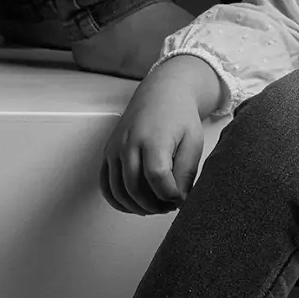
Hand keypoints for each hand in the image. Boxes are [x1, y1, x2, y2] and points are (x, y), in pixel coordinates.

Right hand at [101, 54, 223, 214]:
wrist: (162, 91)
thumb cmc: (179, 113)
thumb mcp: (193, 141)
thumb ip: (186, 172)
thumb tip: (179, 199)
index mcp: (153, 138)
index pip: (157, 179)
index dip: (171, 196)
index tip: (181, 198)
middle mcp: (129, 142)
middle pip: (136, 188)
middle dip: (156, 205)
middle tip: (170, 206)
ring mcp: (116, 147)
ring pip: (119, 190)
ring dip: (137, 207)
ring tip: (156, 206)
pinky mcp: (108, 151)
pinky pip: (105, 184)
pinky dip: (117, 201)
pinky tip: (133, 205)